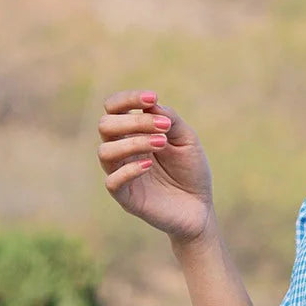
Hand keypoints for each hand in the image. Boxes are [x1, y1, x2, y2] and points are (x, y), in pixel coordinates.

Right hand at [97, 90, 215, 244]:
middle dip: (134, 121)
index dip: (127, 98)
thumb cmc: (191, 171)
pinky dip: (129, 170)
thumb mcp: (187, 140)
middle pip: (105, 125)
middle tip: (163, 127)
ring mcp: (121, 174)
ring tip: (161, 143)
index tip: (152, 97)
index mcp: (133, 133)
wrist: (200, 208)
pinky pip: (112, 182)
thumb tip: (150, 103)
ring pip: (105, 151)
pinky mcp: (126, 197)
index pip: (114, 108)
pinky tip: (149, 165)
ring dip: (134, 142)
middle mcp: (123, 151)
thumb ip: (169, 119)